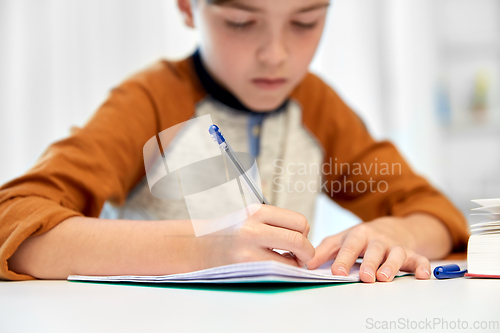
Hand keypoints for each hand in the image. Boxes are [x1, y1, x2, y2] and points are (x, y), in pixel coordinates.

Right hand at [200, 205, 314, 267]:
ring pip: (291, 260)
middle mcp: (252, 227)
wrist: (197, 246)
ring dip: (294, 265)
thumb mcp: (250, 217)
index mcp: (257, 211)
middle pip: (300, 239)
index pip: (299, 221)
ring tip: (283, 263)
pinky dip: (282, 273)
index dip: (304, 234)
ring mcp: (247, 249)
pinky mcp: (244, 267)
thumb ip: (275, 223)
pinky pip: (276, 272)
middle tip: (300, 258)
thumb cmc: (230, 233)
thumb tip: (305, 236)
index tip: (296, 240)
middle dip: (306, 252)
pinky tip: (272, 269)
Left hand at [307, 216, 431, 282]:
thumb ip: (324, 251)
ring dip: (391, 266)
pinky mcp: (411, 253)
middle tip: (365, 277)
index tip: (336, 272)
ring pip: (396, 254)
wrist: (390, 227)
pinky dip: (423, 266)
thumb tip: (307, 263)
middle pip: (374, 250)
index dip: (343, 259)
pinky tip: (423, 275)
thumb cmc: (360, 238)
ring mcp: (395, 246)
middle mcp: (378, 240)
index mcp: (358, 235)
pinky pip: (419, 259)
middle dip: (369, 263)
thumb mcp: (341, 239)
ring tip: (384, 278)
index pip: (349, 247)